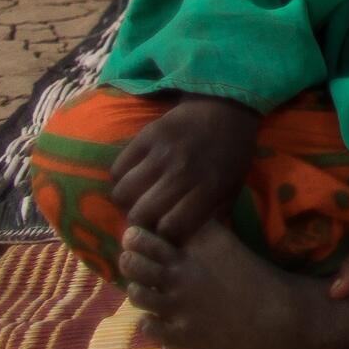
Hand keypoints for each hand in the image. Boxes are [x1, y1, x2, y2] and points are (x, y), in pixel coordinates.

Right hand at [111, 95, 260, 242]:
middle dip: (140, 224)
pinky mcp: (146, 136)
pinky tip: (133, 178)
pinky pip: (117, 169)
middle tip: (144, 219)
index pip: (171, 228)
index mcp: (208, 188)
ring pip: (123, 193)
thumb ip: (212, 214)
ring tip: (136, 199)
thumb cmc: (230, 152)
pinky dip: (120, 179)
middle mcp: (182, 173)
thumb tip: (186, 241)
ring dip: (126, 202)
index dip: (163, 238)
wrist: (226, 107)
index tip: (162, 235)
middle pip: (141, 214)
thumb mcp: (231, 186)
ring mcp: (162, 153)